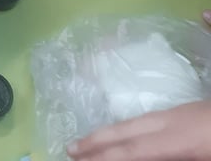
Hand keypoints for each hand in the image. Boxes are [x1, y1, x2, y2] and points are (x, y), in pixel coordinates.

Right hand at [66, 100, 210, 160]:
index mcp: (177, 140)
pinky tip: (124, 136)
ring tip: (90, 143)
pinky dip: (127, 128)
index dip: (103, 156)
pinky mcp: (184, 112)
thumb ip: (164, 154)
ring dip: (110, 132)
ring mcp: (177, 113)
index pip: (132, 150)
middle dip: (96, 139)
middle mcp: (170, 121)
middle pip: (126, 129)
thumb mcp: (202, 157)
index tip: (78, 160)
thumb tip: (132, 151)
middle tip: (69, 148)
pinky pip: (146, 119)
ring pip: (135, 122)